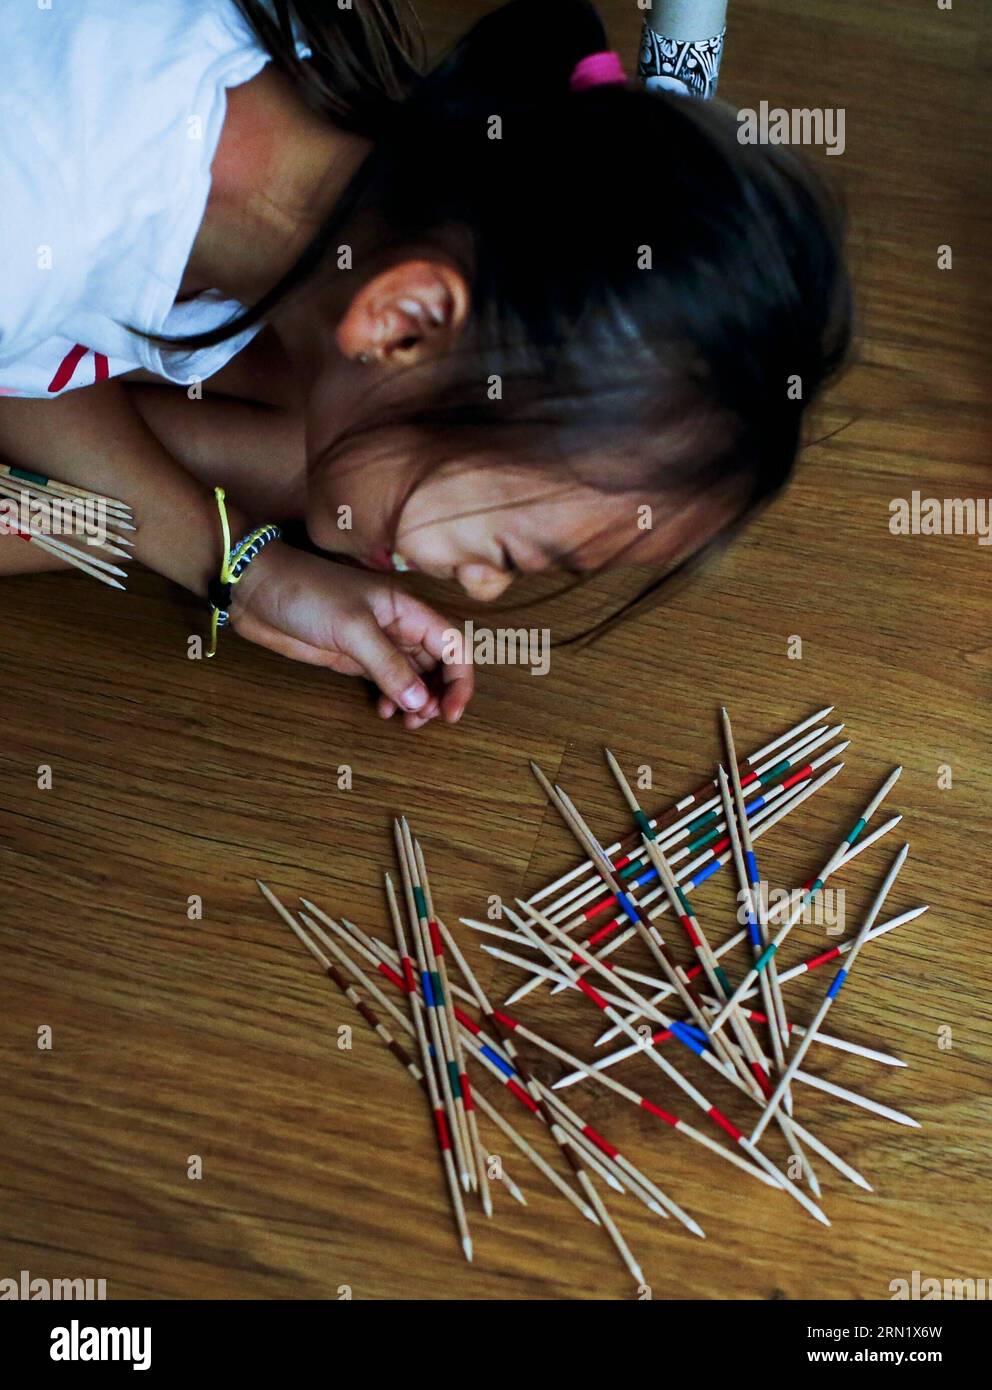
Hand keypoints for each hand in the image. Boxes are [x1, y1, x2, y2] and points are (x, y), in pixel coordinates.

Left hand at [230, 542, 473, 729]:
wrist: (257, 590)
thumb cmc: (306, 593)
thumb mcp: (353, 629)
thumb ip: (388, 666)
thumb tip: (420, 702)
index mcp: (407, 610)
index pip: (452, 645)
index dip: (460, 679)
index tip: (451, 711)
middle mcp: (398, 626)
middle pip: (437, 665)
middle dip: (439, 695)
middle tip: (425, 721)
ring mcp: (375, 643)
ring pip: (413, 677)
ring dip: (417, 701)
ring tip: (407, 723)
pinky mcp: (353, 658)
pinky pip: (386, 682)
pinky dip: (392, 700)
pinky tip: (384, 711)